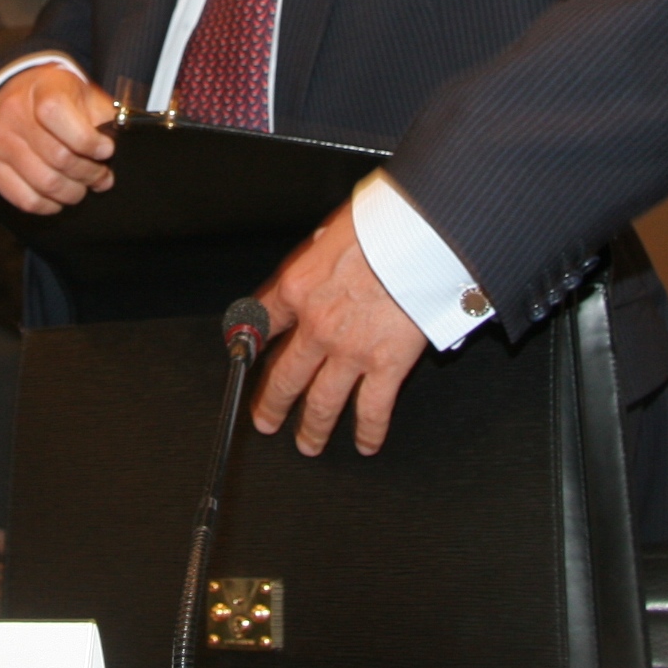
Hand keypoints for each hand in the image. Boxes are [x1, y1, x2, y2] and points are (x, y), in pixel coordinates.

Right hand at [0, 65, 115, 214]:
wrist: (16, 93)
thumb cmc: (57, 96)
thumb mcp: (84, 93)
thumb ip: (104, 117)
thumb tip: (120, 145)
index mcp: (40, 89)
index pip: (57, 114)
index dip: (87, 139)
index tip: (106, 150)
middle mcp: (13, 113)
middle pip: (58, 157)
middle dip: (89, 173)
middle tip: (102, 176)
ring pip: (45, 183)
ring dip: (73, 192)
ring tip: (84, 186)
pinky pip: (25, 199)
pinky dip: (50, 205)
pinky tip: (60, 197)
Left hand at [251, 205, 427, 456]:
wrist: (420, 233)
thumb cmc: (383, 224)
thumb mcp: (334, 229)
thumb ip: (323, 252)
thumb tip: (325, 252)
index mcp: (299, 287)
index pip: (263, 322)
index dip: (251, 342)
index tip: (247, 354)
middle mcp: (317, 325)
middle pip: (284, 375)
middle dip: (272, 404)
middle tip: (266, 420)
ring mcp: (350, 350)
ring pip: (322, 402)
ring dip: (313, 428)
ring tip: (308, 443)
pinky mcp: (386, 364)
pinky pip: (372, 408)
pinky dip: (368, 431)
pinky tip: (365, 443)